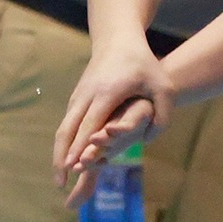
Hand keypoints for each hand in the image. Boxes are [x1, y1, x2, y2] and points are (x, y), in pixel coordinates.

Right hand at [54, 39, 174, 206]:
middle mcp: (88, 94)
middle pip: (69, 128)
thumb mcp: (163, 87)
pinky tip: (65, 158)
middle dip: (62, 156)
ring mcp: (79, 94)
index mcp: (108, 92)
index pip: (91, 124)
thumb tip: (149, 140)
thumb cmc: (144, 65)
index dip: (81, 146)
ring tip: (59, 177)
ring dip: (60, 151)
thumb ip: (163, 115)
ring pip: (64, 126)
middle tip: (59, 182)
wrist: (118, 40)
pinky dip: (64, 142)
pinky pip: (68, 122)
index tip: (73, 167)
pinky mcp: (77, 96)